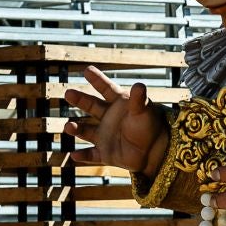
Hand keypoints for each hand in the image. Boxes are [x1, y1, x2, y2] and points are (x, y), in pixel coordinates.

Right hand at [64, 65, 167, 179]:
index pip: (107, 89)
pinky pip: (91, 155)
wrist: (156, 152)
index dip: (98, 79)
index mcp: (119, 105)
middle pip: (91, 106)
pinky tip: (74, 155)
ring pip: (86, 130)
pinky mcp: (105, 153)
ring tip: (68, 126)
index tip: (87, 69)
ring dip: (76, 128)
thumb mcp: (144, 112)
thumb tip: (139, 85)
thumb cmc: (151, 128)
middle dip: (80, 99)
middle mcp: (109, 118)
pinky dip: (83, 156)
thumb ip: (139, 100)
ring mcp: (105, 135)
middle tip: (69, 93)